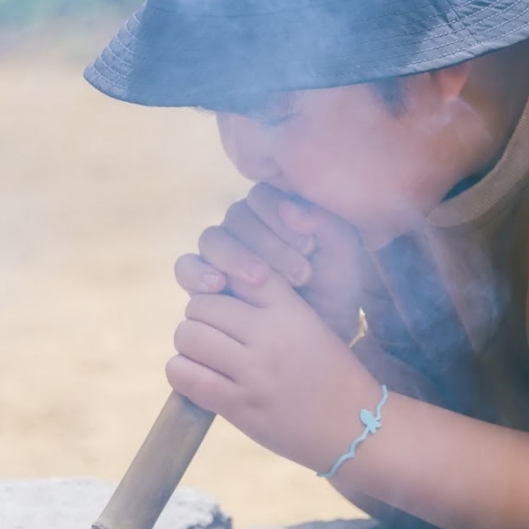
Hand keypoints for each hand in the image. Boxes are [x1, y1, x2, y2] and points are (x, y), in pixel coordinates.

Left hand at [167, 258, 385, 473]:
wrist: (357, 429)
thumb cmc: (333, 377)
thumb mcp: (313, 328)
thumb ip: (273, 309)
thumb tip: (216, 294)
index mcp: (291, 311)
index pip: (238, 274)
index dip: (223, 284)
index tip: (225, 299)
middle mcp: (271, 336)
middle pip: (203, 304)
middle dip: (198, 316)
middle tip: (209, 332)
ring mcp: (254, 372)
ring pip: (189, 336)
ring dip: (187, 344)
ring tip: (200, 355)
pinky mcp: (239, 406)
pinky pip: (186, 376)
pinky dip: (180, 372)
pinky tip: (193, 376)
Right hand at [174, 184, 366, 340]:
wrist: (317, 332)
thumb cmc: (332, 288)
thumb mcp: (342, 255)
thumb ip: (324, 225)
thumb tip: (290, 208)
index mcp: (274, 207)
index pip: (263, 196)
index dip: (281, 217)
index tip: (309, 245)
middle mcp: (242, 224)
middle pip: (237, 218)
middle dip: (268, 245)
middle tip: (298, 274)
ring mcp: (218, 250)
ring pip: (212, 240)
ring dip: (235, 257)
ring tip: (260, 280)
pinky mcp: (200, 279)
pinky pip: (186, 267)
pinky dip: (196, 274)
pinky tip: (217, 286)